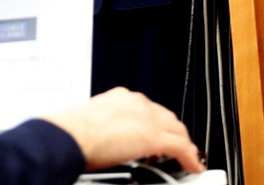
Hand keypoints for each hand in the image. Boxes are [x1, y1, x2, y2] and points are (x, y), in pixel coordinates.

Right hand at [42, 87, 203, 172]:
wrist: (70, 136)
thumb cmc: (71, 133)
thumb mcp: (90, 122)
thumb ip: (105, 127)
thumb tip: (103, 141)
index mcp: (122, 99)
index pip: (148, 110)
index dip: (156, 124)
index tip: (156, 135)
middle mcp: (138, 103)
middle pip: (166, 117)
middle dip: (173, 132)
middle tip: (175, 146)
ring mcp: (148, 119)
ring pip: (176, 130)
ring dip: (182, 143)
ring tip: (186, 156)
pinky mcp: (154, 137)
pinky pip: (180, 147)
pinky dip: (189, 156)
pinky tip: (192, 165)